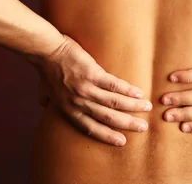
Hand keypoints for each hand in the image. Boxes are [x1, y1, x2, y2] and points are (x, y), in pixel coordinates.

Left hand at [31, 35, 152, 146]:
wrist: (47, 50)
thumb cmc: (46, 69)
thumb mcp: (45, 91)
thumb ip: (49, 101)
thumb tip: (44, 105)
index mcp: (68, 109)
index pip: (91, 127)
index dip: (107, 136)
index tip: (122, 142)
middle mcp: (79, 103)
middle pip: (107, 118)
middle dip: (127, 124)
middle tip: (142, 127)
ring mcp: (86, 89)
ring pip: (114, 102)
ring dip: (133, 106)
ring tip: (146, 108)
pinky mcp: (93, 74)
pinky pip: (114, 85)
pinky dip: (128, 90)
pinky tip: (139, 92)